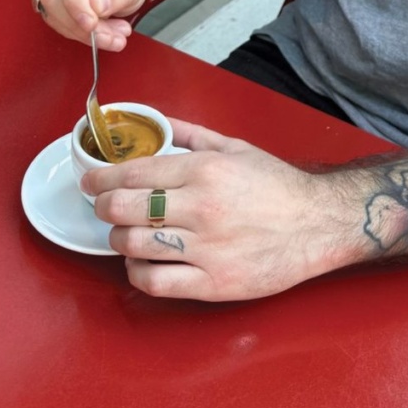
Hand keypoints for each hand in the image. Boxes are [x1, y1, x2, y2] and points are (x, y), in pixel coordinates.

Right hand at [28, 0, 149, 50]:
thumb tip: (96, 5)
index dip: (77, 2)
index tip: (92, 25)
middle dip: (80, 23)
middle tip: (111, 38)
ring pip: (48, 5)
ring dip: (76, 29)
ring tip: (110, 36)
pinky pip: (47, 14)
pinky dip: (69, 28)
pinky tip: (93, 32)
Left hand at [83, 119, 347, 300]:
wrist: (316, 223)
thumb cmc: (277, 185)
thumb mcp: (236, 147)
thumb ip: (193, 135)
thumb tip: (159, 123)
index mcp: (206, 170)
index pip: (135, 173)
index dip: (102, 178)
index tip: (90, 181)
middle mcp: (201, 208)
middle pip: (126, 209)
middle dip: (104, 207)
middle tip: (104, 207)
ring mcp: (205, 248)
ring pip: (133, 246)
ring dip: (118, 240)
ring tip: (124, 234)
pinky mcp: (211, 283)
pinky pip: (154, 282)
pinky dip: (137, 272)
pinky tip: (142, 261)